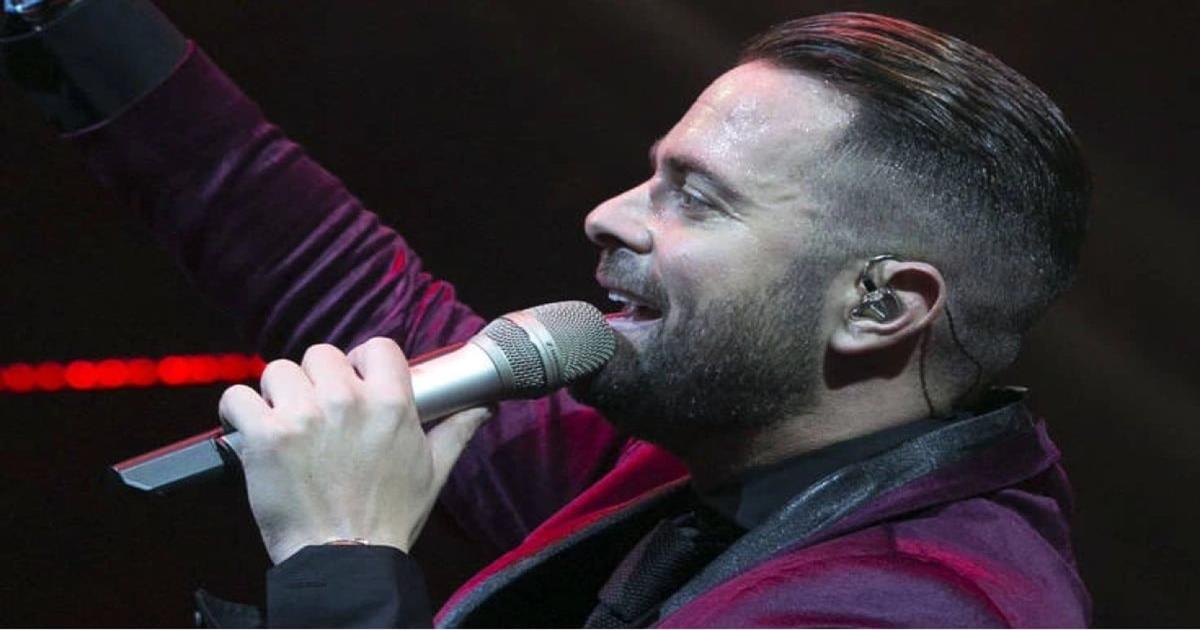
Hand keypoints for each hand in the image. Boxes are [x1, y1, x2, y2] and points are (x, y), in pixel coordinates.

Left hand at [218, 337, 491, 564]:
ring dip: (278, 394)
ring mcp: (303, 415)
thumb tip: (482, 407)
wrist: (345, 559)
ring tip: (286, 425)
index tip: (354, 382)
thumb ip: (456, 430)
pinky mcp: (264, 436)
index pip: (375, 346)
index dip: (361, 362)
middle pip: (321, 354)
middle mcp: (346, 400)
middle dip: (316, 380)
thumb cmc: (390, 518)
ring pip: (278, 370)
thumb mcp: (434, 472)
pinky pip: (238, 397)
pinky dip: (239, 412)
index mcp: (391, 403)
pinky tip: (251, 430)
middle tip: (317, 414)